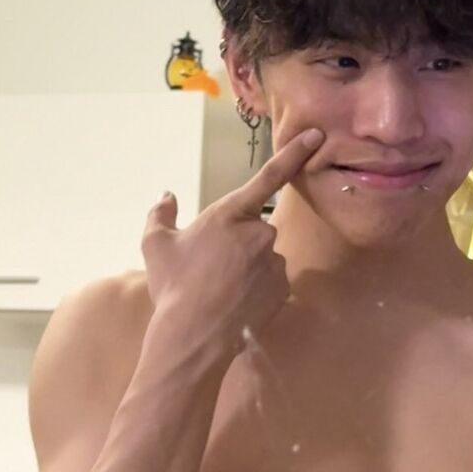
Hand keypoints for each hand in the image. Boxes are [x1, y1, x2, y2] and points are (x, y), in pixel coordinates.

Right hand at [141, 126, 322, 368]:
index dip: (295, 153)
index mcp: (230, 214)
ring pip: (263, 255)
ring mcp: (274, 261)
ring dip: (248, 266)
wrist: (194, 335)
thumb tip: (166, 196)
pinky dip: (257, 287)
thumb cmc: (174, 286)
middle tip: (212, 267)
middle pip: (255, 229)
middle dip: (239, 242)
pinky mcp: (282, 287)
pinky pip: (271, 279)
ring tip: (220, 288)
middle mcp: (259, 233)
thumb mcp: (156, 245)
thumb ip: (161, 213)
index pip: (269, 176)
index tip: (316, 136)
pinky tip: (236, 302)